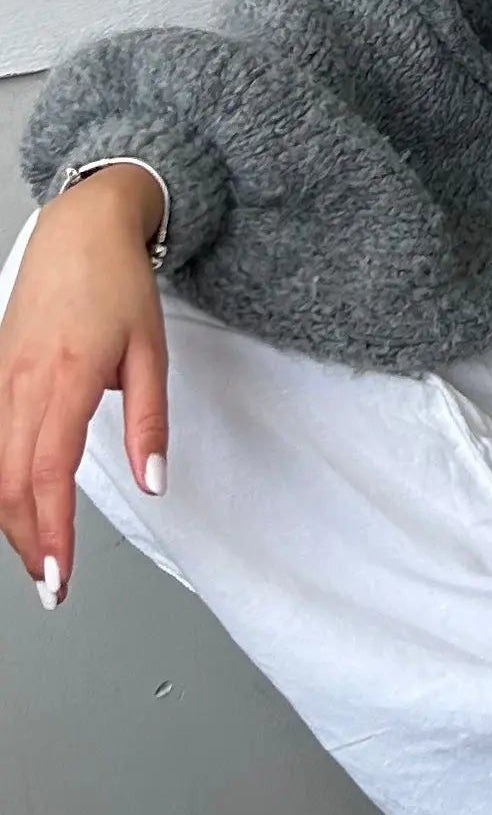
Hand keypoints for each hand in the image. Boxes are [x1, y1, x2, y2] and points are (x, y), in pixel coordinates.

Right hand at [0, 165, 169, 608]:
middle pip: (12, 481)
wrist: (82, 229)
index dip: (52, 529)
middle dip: (28, 539)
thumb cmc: (119, 285)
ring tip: (38, 557)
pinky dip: (2, 481)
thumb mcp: (152, 352)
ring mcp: (2, 378)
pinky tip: (16, 505)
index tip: (59, 573)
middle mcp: (21, 384)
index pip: (50, 472)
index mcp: (65, 379)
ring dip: (12, 517)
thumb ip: (150, 421)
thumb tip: (152, 481)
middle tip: (51, 585)